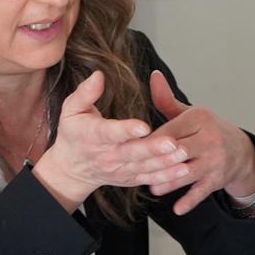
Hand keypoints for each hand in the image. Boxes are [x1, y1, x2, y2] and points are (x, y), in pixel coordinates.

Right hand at [31, 70, 192, 211]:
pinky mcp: (130, 177)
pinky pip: (149, 178)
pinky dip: (166, 177)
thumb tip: (98, 75)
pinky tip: (183, 170)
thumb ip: (85, 93)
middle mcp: (108, 155)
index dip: (127, 130)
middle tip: (173, 142)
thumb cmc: (73, 134)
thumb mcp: (70, 110)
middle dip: (153, 148)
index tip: (143, 126)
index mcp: (94, 136)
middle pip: (133, 152)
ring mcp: (120, 169)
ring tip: (183, 154)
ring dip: (165, 162)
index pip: (111, 132)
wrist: (71, 168)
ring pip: (145, 166)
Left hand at [142, 70, 254, 215]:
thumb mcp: (190, 112)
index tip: (132, 146)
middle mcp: (209, 139)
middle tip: (138, 168)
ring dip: (170, 182)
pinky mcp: (217, 179)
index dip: (152, 140)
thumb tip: (152, 74)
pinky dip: (190, 200)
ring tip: (152, 187)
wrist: (240, 151)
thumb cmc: (206, 130)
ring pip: (189, 173)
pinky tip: (177, 209)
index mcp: (200, 119)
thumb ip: (166, 99)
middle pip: (181, 151)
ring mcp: (215, 161)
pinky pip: (202, 192)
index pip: (172, 130)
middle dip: (160, 161)